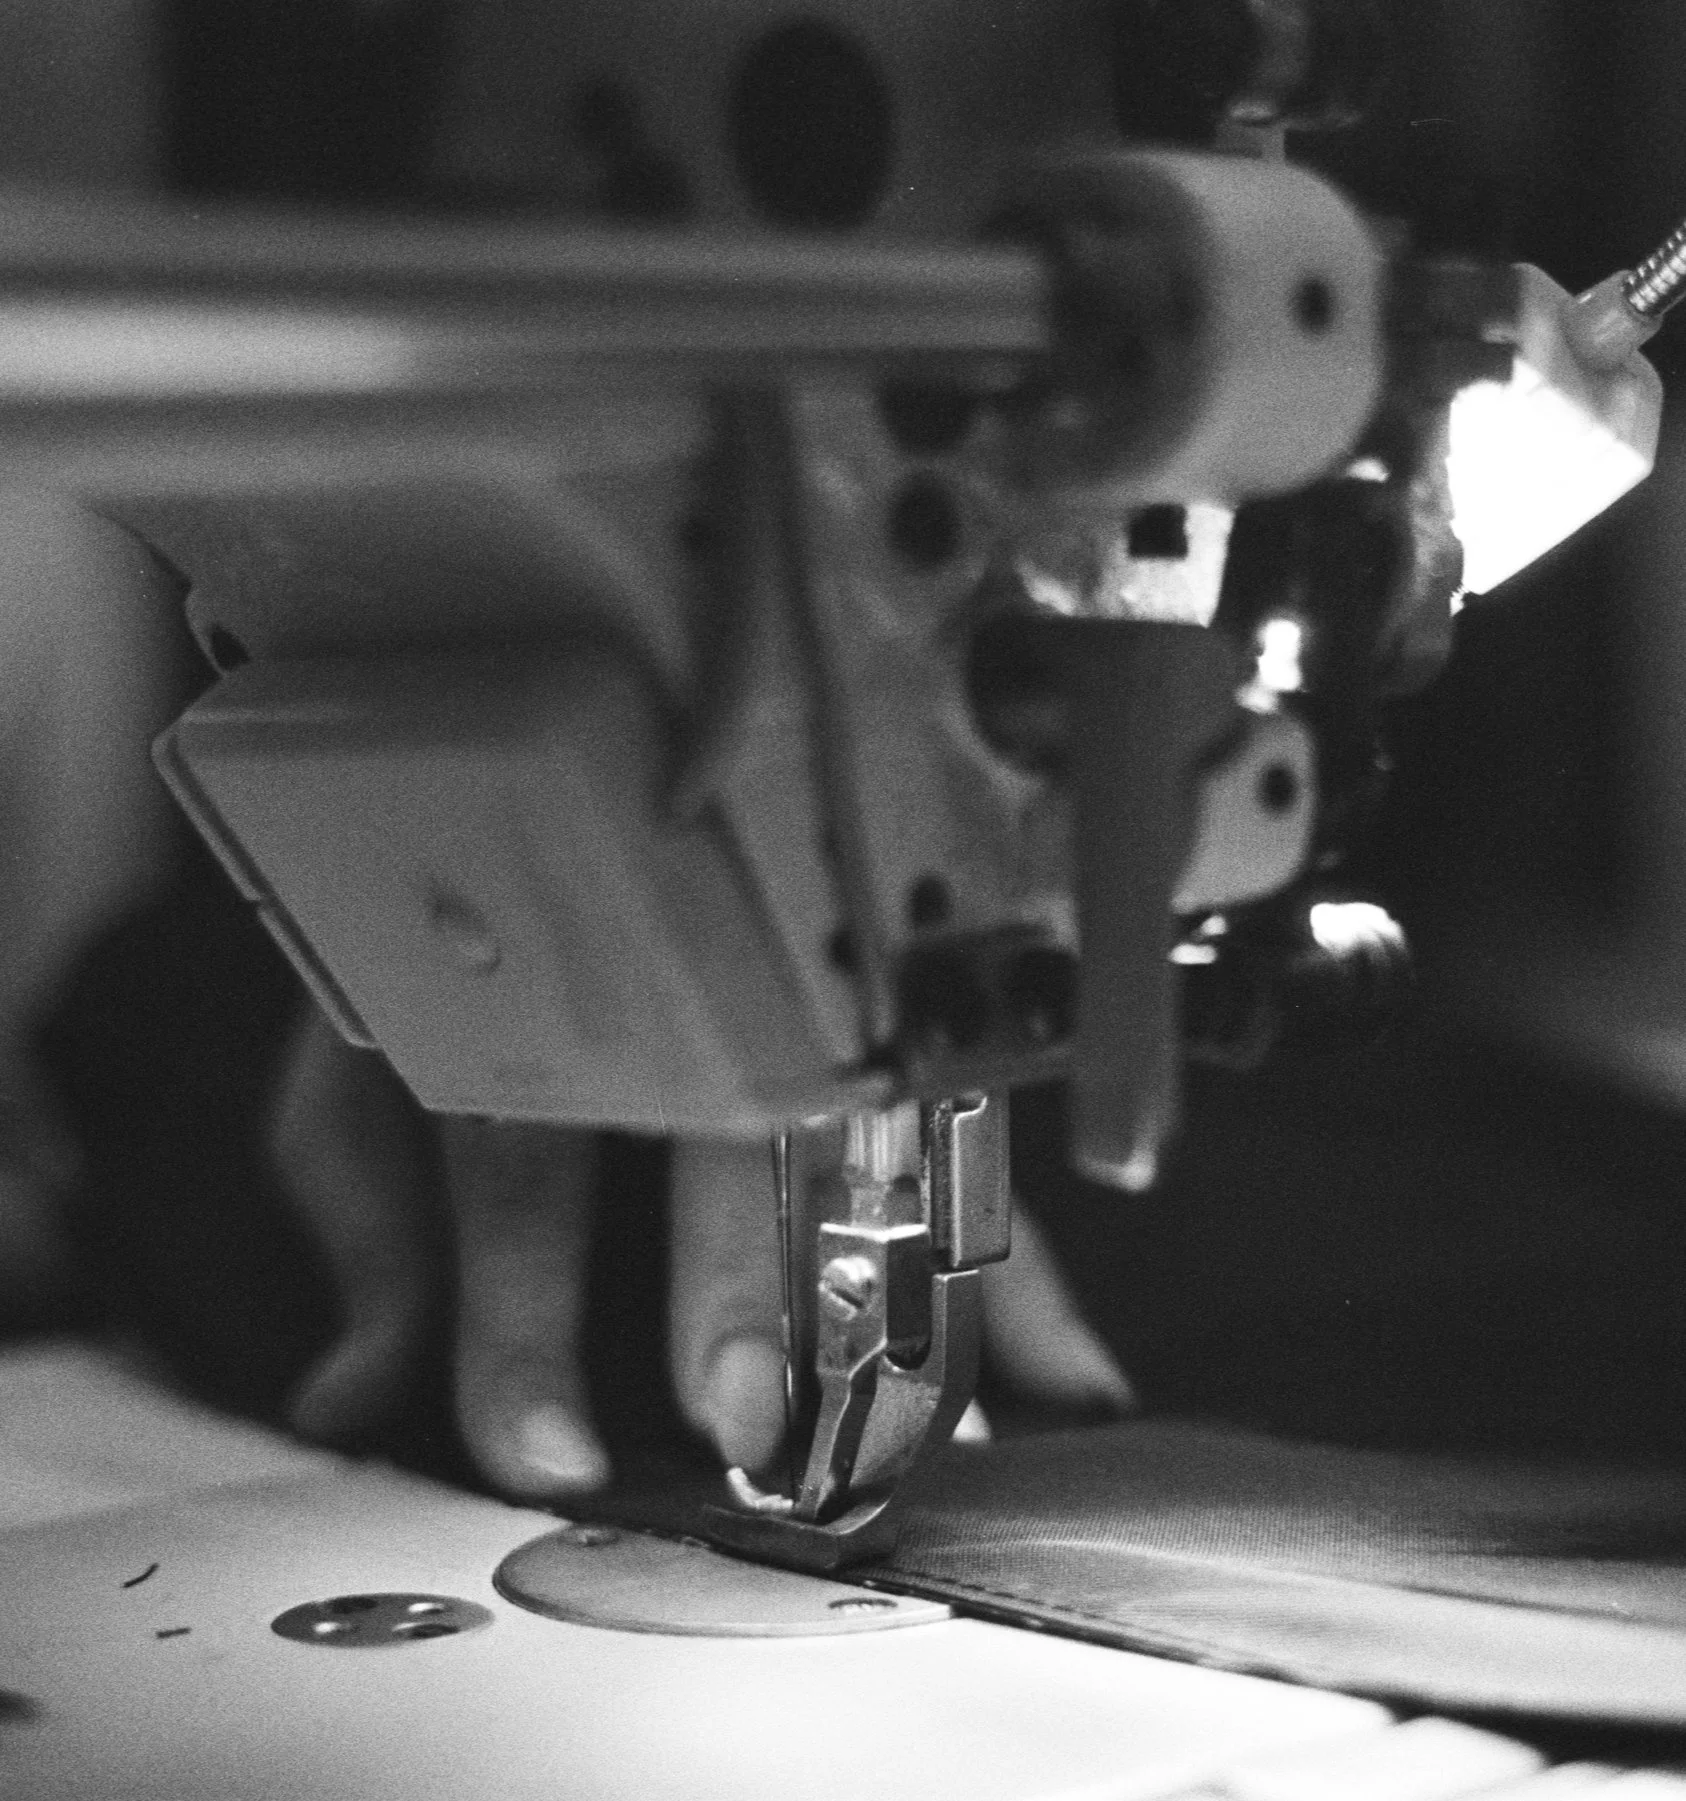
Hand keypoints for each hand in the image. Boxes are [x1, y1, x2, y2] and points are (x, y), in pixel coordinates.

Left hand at [274, 1005, 1134, 1498]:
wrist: (533, 815)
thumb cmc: (453, 973)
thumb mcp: (364, 1085)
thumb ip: (373, 1225)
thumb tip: (355, 1402)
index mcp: (530, 998)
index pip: (528, 1157)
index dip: (526, 1307)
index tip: (545, 1451)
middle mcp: (679, 985)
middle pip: (722, 1122)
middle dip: (738, 1274)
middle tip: (749, 1420)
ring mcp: (797, 997)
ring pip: (871, 1125)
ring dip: (902, 1282)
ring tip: (938, 1425)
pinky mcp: (879, 1036)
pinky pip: (964, 1152)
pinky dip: (1022, 1273)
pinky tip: (1068, 1378)